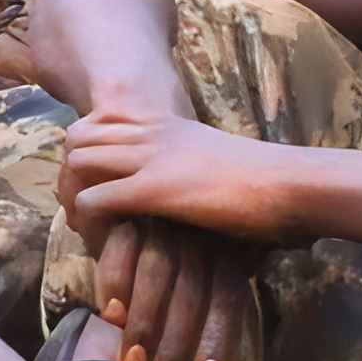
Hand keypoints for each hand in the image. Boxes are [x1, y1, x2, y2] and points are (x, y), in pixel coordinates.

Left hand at [63, 106, 312, 252]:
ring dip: (73, 193)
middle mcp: (151, 134)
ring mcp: (150, 159)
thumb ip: (192, 168)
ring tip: (84, 223)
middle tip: (76, 204)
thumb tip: (193, 189)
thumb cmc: (270, 182)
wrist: (294, 185)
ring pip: (78, 162)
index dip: (83, 149)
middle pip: (77, 136)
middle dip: (67, 171)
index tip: (88, 180)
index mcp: (166, 125)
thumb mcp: (217, 163)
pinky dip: (89, 219)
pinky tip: (99, 238)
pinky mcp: (154, 190)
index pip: (98, 122)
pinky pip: (96, 199)